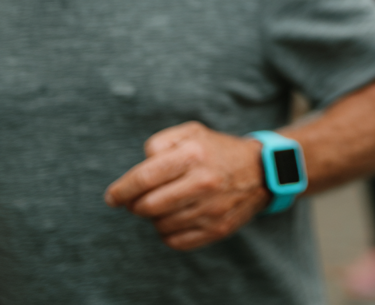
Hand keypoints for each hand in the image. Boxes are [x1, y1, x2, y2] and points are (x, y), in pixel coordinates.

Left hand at [104, 121, 270, 250]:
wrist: (262, 170)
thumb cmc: (217, 150)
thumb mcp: (191, 132)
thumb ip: (159, 143)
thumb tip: (140, 167)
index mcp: (193, 155)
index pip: (144, 178)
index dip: (121, 190)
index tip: (112, 197)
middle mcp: (203, 182)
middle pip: (147, 206)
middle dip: (134, 205)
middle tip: (137, 201)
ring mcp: (211, 208)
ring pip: (160, 225)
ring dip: (153, 218)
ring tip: (163, 205)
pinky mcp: (217, 229)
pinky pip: (176, 241)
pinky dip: (168, 232)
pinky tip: (175, 218)